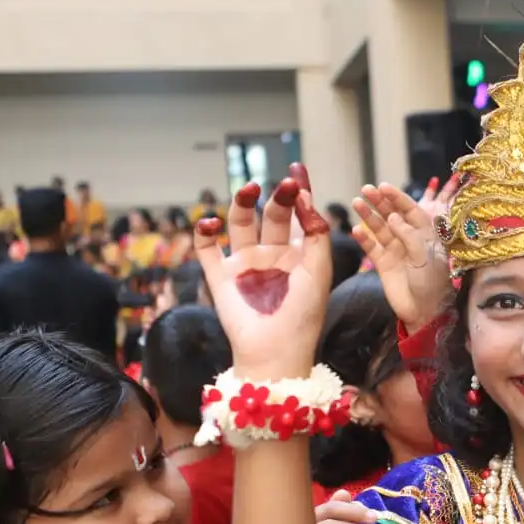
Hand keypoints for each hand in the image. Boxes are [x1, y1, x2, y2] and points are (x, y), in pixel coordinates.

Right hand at [194, 163, 331, 380]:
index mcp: (296, 254)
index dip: (297, 193)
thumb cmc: (303, 316)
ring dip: (241, 205)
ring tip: (249, 191)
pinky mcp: (219, 276)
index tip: (296, 171)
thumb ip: (316, 235)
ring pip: (239, 224)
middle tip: (282, 186)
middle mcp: (270, 255)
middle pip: (270, 215)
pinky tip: (212, 222)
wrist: (276, 352)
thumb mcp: (319, 272)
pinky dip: (204, 231)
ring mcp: (243, 264)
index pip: (296, 215)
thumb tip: (307, 200)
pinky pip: (207, 247)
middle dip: (276, 199)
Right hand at [350, 178, 458, 333]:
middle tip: (366, 189)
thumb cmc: (431, 282)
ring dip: (368, 215)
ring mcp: (395, 251)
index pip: (411, 210)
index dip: (398, 197)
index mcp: (425, 235)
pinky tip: (356, 230)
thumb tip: (392, 216)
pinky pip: (371, 247)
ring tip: (356, 202)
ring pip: (379, 228)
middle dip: (380, 202)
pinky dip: (363, 239)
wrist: (423, 311)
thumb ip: (409, 234)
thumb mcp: (425, 256)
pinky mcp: (383, 264)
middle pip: (392, 215)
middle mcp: (409, 239)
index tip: (384, 186)